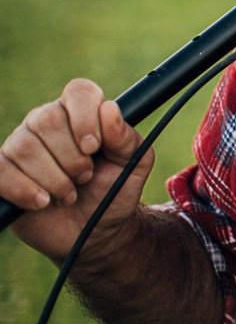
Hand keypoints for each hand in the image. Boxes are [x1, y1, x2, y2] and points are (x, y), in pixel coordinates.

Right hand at [0, 78, 153, 263]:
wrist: (92, 231)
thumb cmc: (114, 192)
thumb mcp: (134, 166)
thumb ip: (126, 138)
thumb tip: (109, 109)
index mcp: (82, 113)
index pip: (78, 91)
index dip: (85, 116)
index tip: (94, 146)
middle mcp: (47, 122)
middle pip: (48, 119)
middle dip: (72, 156)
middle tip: (85, 176)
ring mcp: (20, 145)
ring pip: (25, 147)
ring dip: (54, 179)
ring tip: (69, 194)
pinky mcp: (3, 172)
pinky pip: (1, 171)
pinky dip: (24, 190)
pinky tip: (43, 202)